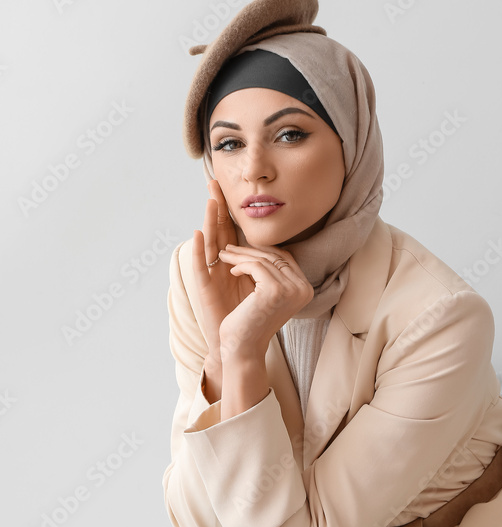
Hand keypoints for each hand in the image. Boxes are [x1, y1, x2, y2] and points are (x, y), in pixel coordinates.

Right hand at [191, 180, 254, 364]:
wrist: (239, 345)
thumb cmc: (251, 318)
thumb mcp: (264, 286)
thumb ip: (266, 267)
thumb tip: (280, 249)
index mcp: (233, 264)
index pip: (232, 231)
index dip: (230, 211)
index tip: (231, 187)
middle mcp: (219, 266)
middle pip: (218, 230)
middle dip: (217, 206)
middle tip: (214, 180)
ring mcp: (210, 275)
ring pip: (209, 241)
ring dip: (209, 220)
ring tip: (210, 199)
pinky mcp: (203, 288)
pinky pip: (199, 265)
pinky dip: (197, 249)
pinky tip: (197, 233)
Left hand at [216, 243, 313, 359]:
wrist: (243, 348)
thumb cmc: (251, 322)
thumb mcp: (268, 295)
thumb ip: (274, 274)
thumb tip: (265, 247)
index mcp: (305, 290)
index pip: (285, 258)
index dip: (263, 250)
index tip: (243, 248)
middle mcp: (303, 289)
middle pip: (275, 256)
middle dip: (249, 250)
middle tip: (228, 247)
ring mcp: (291, 289)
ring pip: (263, 259)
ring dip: (240, 255)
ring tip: (224, 255)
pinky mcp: (275, 290)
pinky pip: (255, 265)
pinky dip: (240, 265)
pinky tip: (231, 271)